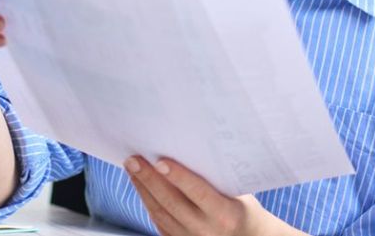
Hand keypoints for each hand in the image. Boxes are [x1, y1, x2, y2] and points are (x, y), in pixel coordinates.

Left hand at [124, 156, 285, 235]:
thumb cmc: (242, 208)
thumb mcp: (237, 192)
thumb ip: (214, 178)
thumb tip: (186, 148)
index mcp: (225, 215)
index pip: (198, 193)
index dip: (179, 177)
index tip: (160, 161)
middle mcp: (206, 230)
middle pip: (172, 203)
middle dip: (149, 180)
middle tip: (134, 159)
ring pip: (160, 213)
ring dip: (143, 189)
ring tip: (132, 168)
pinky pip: (159, 223)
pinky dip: (148, 202)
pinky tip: (140, 186)